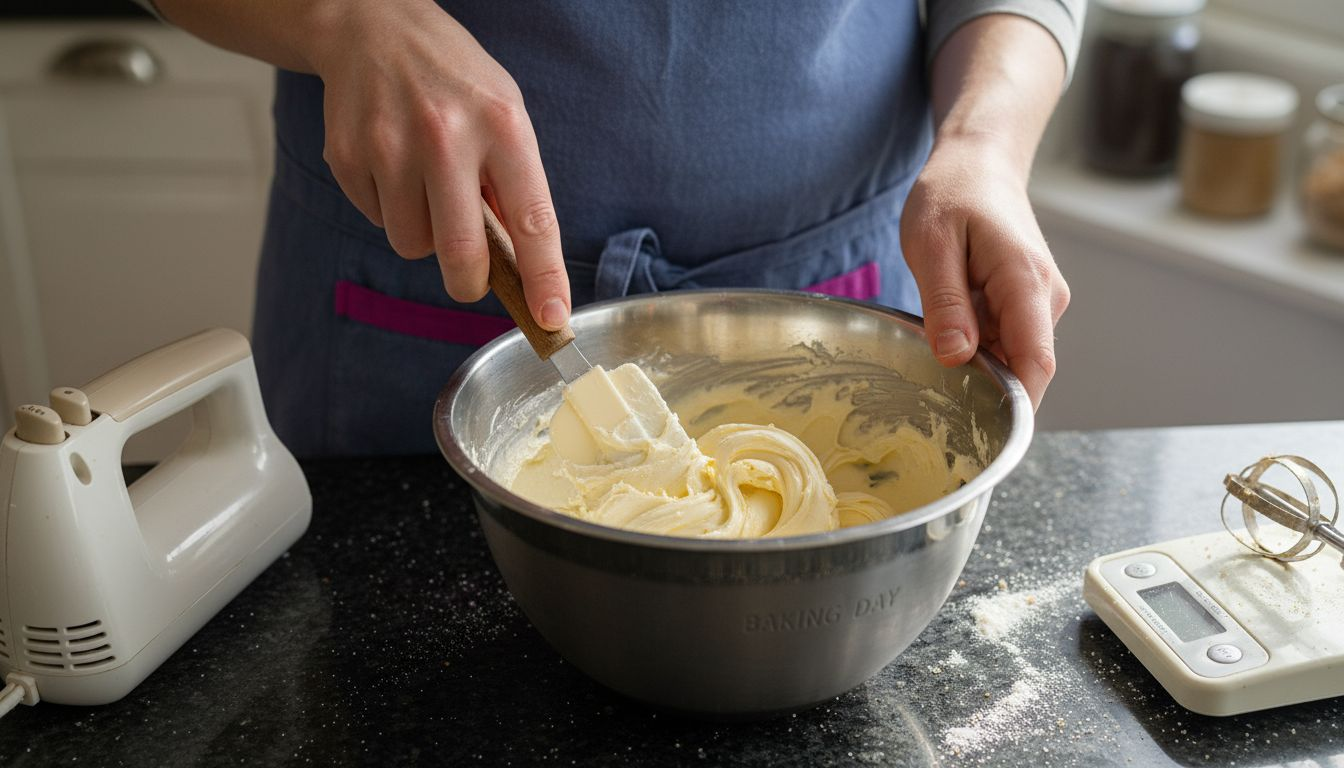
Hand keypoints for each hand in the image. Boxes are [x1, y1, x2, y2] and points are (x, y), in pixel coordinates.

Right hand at [308, 1, 569, 328]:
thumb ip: (514, 186)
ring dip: (423, 234)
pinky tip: (393, 167)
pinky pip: (376, 221)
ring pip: (412, 245)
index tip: (553, 318)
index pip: (532, 220)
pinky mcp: (347, 156)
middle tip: (469, 277)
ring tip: (425, 185)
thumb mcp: (504, 116)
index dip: (544, 278)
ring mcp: (390, 147)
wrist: (373, 27)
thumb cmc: (453, 81)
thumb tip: (522, 268)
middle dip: (468, 282)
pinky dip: (388, 209)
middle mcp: (446, 136)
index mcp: (502, 126)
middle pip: (459, 253)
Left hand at [900, 138, 1069, 408]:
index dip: (1015, 405)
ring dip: (977, 366)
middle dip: (985, 390)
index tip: (982, 433)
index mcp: (1027, 283)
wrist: (979, 162)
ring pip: (1011, 357)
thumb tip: (956, 357)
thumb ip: (945, 303)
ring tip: (935, 350)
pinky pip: (1004, 341)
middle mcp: (1044, 298)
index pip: (1036, 363)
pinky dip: (977, 349)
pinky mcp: (1026, 303)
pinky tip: (947, 333)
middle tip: (933, 398)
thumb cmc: (952, 194)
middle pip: (1023, 368)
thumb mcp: (932, 244)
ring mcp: (1038, 302)